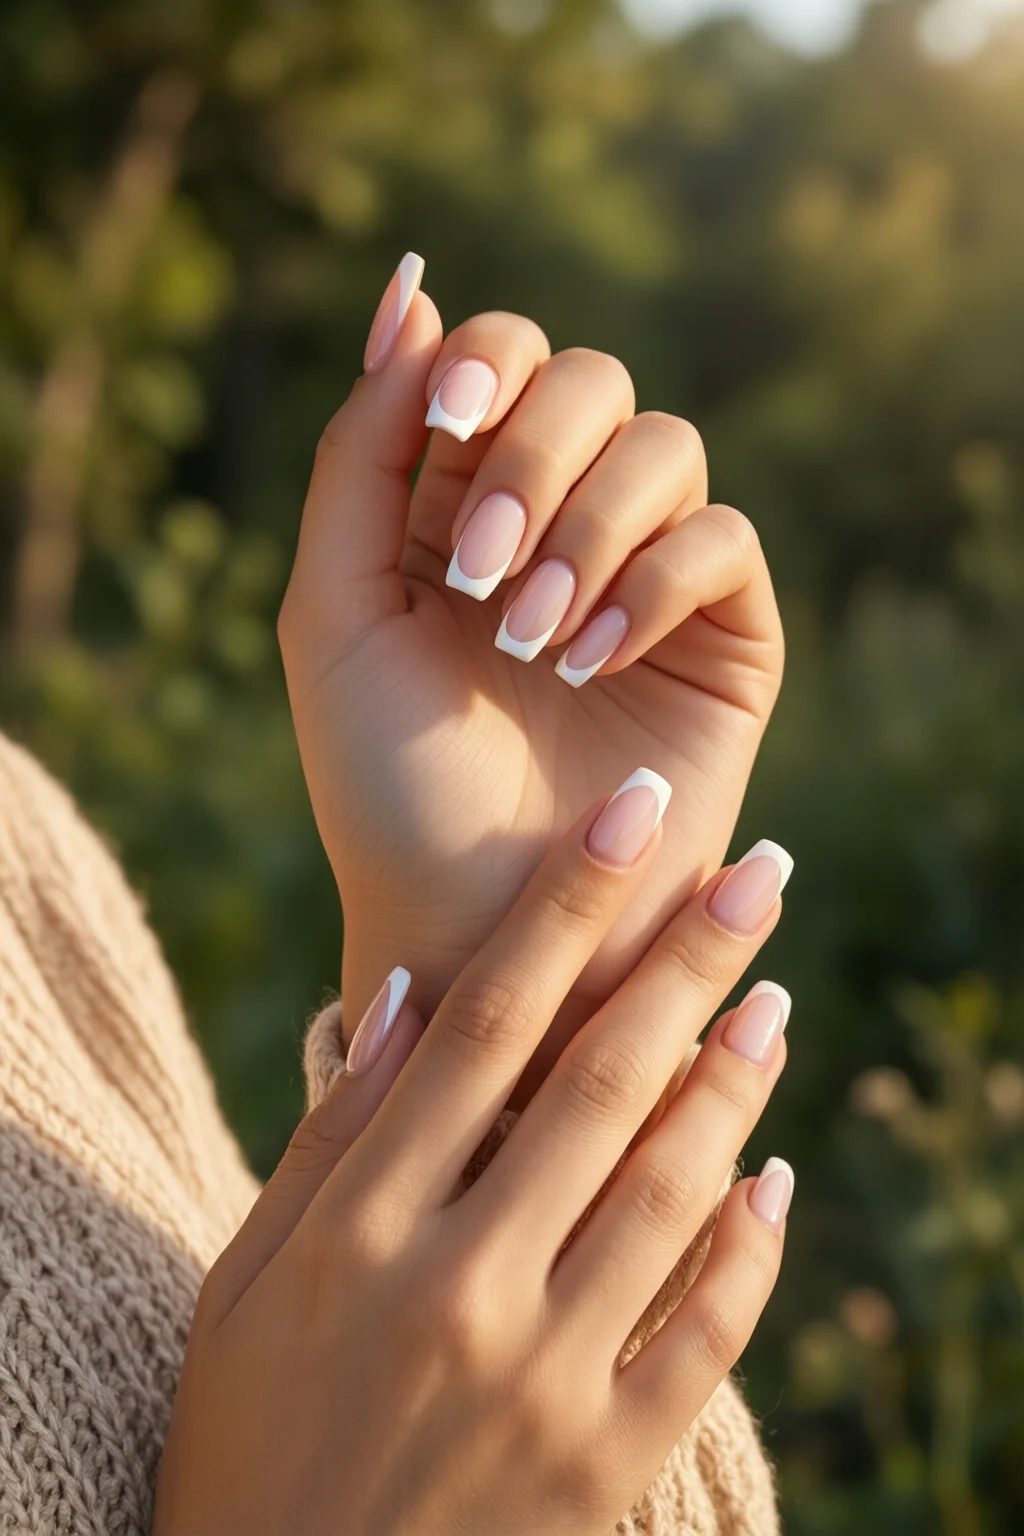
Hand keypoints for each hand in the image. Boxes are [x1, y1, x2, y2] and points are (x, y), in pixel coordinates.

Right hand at [153, 768, 793, 1535]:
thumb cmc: (250, 1433)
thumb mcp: (246, 1281)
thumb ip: (328, 1141)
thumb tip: (407, 996)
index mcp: (364, 1228)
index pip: (487, 1023)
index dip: (569, 905)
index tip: (631, 819)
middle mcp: (460, 1288)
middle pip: (598, 1080)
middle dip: (688, 960)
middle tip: (759, 872)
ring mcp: (543, 1380)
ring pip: (666, 1190)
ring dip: (734, 1081)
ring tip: (775, 997)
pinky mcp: (604, 1466)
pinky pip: (704, 1336)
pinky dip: (749, 1249)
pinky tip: (773, 1172)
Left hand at [278, 254, 784, 1094]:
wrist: (475, 928)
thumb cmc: (388, 785)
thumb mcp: (331, 615)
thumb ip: (357, 456)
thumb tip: (408, 292)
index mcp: (454, 507)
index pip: (495, 359)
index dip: (480, 365)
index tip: (442, 425)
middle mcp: (557, 524)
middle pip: (590, 382)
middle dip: (531, 460)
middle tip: (482, 576)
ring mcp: (645, 577)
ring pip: (666, 448)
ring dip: (591, 528)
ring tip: (533, 639)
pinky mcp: (722, 637)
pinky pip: (723, 542)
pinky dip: (656, 582)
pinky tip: (593, 659)